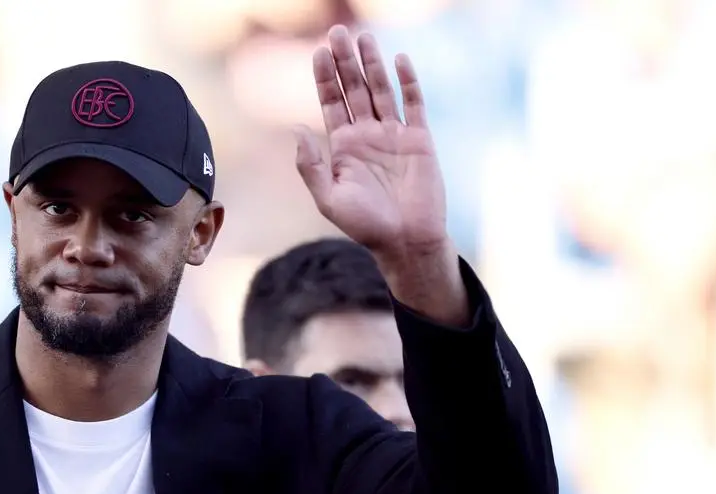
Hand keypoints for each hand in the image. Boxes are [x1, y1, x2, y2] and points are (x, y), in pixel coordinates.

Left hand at [296, 25, 465, 324]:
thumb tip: (296, 130)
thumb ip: (310, 166)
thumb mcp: (328, 198)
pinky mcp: (419, 140)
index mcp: (343, 147)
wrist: (406, 241)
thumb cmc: (365, 226)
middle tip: (337, 32)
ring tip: (363, 37)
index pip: (331, 103)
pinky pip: (413, 104)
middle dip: (345, 61)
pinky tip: (399, 60)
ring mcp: (394, 135)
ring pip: (381, 90)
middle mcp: (367, 136)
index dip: (325, 77)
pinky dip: (407, 82)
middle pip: (354, 89)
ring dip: (372, 64)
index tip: (318, 52)